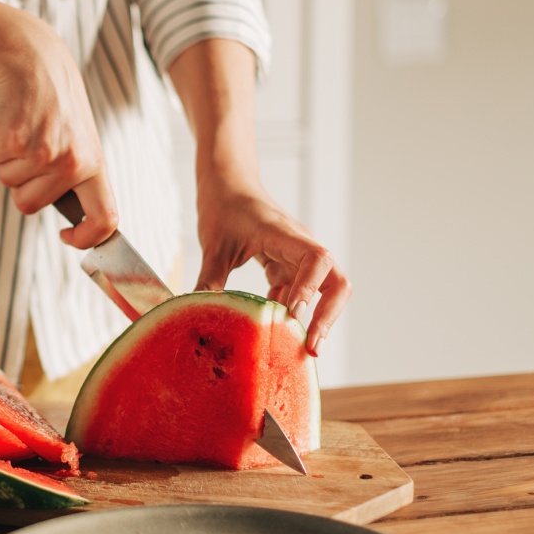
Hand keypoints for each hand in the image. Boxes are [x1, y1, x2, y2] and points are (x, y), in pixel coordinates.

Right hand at [0, 19, 117, 248]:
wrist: (31, 57)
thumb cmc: (52, 101)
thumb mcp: (77, 137)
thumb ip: (75, 174)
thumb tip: (74, 219)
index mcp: (94, 163)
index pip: (105, 218)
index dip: (86, 238)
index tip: (66, 237)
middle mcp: (72, 162)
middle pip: (29, 205)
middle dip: (20, 182)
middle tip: (29, 146)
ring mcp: (43, 152)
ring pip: (8, 183)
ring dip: (6, 160)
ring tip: (22, 129)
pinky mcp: (14, 141)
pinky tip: (8, 120)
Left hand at [194, 180, 350, 356]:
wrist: (228, 185)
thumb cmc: (223, 207)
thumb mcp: (213, 246)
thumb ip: (209, 280)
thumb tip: (198, 315)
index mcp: (285, 235)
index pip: (317, 260)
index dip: (311, 289)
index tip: (294, 314)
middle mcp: (299, 247)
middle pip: (335, 281)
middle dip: (328, 316)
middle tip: (312, 346)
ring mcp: (296, 257)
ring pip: (323, 290)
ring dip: (316, 318)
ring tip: (300, 348)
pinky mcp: (287, 265)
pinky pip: (299, 292)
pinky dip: (291, 311)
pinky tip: (275, 330)